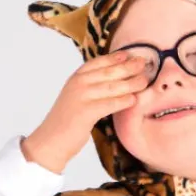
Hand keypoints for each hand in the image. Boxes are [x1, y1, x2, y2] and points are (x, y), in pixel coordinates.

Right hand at [22, 50, 151, 172]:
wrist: (51, 140)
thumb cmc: (67, 122)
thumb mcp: (77, 97)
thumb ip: (91, 87)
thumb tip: (113, 81)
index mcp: (76, 78)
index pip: (99, 62)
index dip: (116, 57)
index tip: (130, 55)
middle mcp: (78, 83)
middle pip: (108, 71)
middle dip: (128, 67)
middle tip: (144, 64)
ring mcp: (81, 96)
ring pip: (112, 87)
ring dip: (131, 83)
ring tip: (145, 82)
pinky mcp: (85, 112)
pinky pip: (109, 104)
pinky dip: (123, 101)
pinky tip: (134, 100)